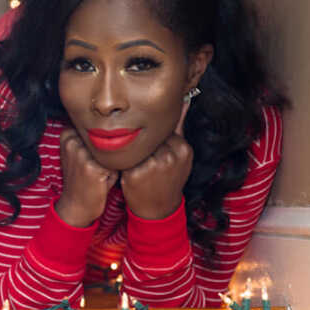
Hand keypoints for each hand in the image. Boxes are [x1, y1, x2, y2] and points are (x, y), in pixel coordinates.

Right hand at [55, 128, 118, 227]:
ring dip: (110, 163)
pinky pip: (115, 164)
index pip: (98, 129)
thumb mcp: (78, 154)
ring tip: (98, 173)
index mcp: (67, 135)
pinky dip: (113, 173)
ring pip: (111, 151)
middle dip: (105, 154)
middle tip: (92, 168)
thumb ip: (90, 138)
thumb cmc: (82, 178)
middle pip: (105, 140)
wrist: (76, 205)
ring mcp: (81, 154)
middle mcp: (72, 142)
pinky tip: (101, 180)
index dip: (98, 145)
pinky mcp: (92, 167)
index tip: (87, 158)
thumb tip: (116, 128)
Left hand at [120, 101, 192, 219]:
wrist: (158, 209)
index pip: (161, 130)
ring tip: (137, 164)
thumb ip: (179, 127)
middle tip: (142, 157)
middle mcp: (170, 156)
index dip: (152, 138)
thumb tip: (186, 100)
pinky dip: (123, 162)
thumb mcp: (178, 154)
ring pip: (136, 146)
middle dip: (142, 144)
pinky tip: (128, 170)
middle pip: (148, 137)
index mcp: (182, 148)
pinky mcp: (136, 174)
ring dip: (132, 152)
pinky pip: (124, 158)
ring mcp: (153, 165)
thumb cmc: (167, 179)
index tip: (151, 149)